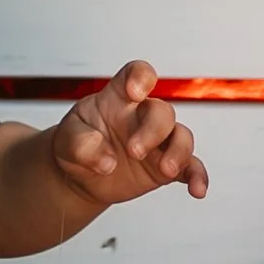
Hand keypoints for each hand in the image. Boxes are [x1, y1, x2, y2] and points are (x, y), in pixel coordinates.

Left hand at [52, 61, 208, 209]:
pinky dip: (197, 177)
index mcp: (118, 99)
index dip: (141, 78)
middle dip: (153, 131)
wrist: (80, 175)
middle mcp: (142, 116)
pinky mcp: (165, 167)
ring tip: (165, 170)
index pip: (136, 74)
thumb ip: (80, 143)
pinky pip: (190, 167)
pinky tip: (197, 189)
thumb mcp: (65, 140)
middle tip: (134, 152)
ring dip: (178, 152)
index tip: (135, 93)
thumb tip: (106, 161)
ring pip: (181, 136)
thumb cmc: (76, 144)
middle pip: (162, 111)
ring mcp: (158, 141)